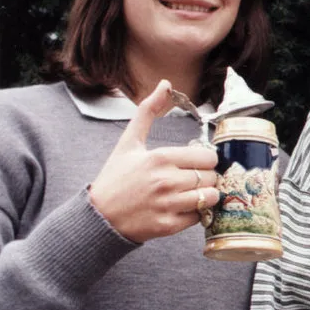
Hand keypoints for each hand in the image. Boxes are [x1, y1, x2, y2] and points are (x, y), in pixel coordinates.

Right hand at [89, 80, 219, 242]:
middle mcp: (165, 181)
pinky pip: (198, 217)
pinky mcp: (166, 226)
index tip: (197, 163)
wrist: (98, 217)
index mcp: (160, 158)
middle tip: (195, 179)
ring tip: (193, 193)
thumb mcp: (129, 142)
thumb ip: (148, 111)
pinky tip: (183, 208)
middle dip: (207, 177)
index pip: (207, 158)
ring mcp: (166, 205)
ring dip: (206, 196)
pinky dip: (196, 213)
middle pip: (211, 177)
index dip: (207, 160)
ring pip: (209, 197)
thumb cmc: (115, 177)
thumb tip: (165, 84)